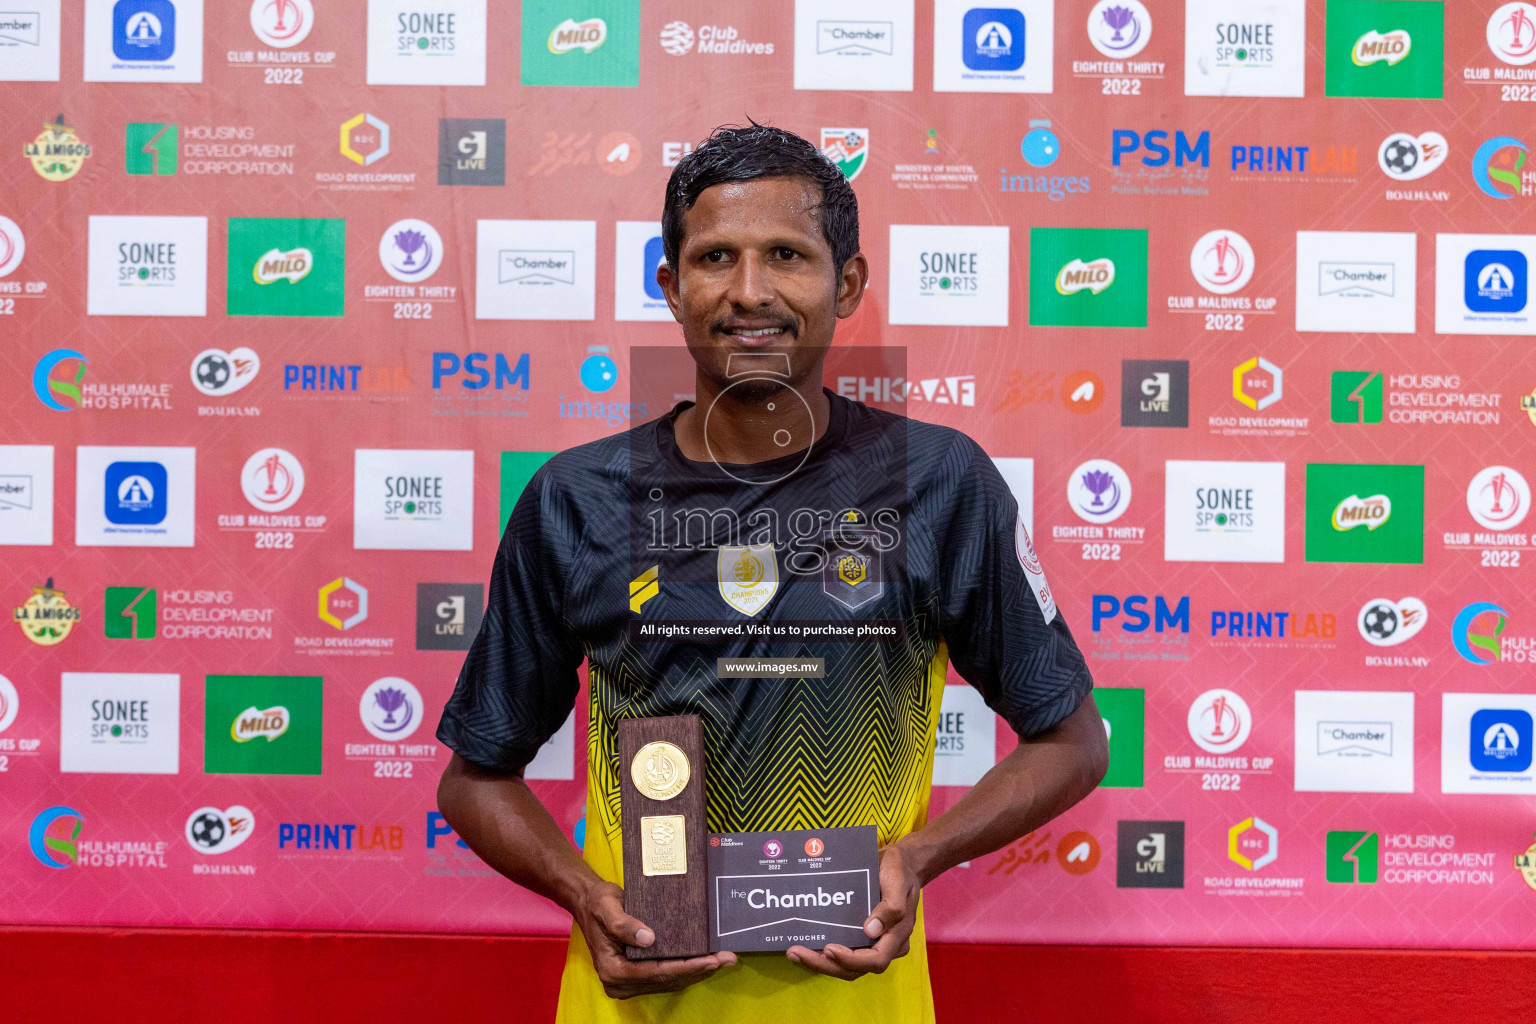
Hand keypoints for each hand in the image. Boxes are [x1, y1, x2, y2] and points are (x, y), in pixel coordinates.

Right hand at [573, 879, 736, 998]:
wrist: (587, 902)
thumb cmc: (597, 903)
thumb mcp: (607, 907)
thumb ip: (624, 924)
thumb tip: (648, 939)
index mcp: (613, 970)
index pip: (657, 972)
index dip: (686, 967)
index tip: (711, 960)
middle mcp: (620, 982)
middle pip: (667, 980)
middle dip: (699, 971)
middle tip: (727, 959)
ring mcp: (628, 982)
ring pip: (670, 982)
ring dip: (697, 972)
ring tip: (723, 960)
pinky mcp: (636, 976)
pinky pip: (666, 977)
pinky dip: (687, 970)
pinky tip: (705, 960)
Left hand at [785, 842, 919, 979]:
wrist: (899, 864)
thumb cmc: (900, 872)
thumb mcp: (898, 883)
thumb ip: (890, 908)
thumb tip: (870, 930)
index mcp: (896, 937)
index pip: (875, 960)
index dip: (850, 959)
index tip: (829, 948)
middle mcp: (883, 946)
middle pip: (854, 968)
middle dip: (824, 964)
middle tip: (796, 953)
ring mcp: (870, 944)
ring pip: (844, 965)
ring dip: (818, 961)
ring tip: (793, 952)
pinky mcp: (858, 938)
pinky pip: (840, 951)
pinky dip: (821, 952)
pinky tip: (802, 943)